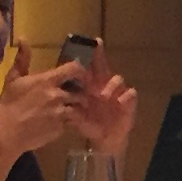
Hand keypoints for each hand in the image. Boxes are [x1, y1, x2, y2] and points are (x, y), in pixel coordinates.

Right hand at [0, 43, 83, 156]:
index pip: (74, 69)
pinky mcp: (61, 128)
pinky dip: (69, 120)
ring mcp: (61, 113)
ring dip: (76, 106)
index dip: (80, 70)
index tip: (78, 73)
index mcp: (47, 81)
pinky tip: (62, 120)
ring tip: (71, 107)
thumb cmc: (9, 104)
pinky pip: (72, 122)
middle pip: (81, 90)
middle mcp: (58, 96)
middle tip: (76, 92)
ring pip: (79, 107)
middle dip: (80, 91)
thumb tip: (24, 39)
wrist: (7, 133)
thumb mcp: (13, 78)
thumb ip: (22, 59)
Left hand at [58, 41, 139, 160]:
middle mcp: (104, 85)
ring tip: (102, 95)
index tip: (92, 41)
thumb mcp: (73, 113)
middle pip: (103, 67)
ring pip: (117, 79)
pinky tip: (120, 101)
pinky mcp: (127, 104)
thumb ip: (65, 101)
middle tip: (97, 51)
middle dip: (101, 58)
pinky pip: (130, 94)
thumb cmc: (88, 122)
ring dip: (111, 84)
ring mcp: (117, 93)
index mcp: (91, 84)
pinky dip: (126, 96)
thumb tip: (50, 92)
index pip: (90, 65)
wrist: (105, 139)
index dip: (92, 53)